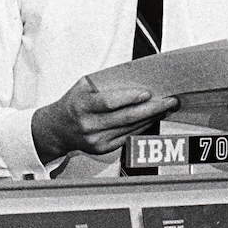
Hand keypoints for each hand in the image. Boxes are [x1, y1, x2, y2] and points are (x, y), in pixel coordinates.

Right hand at [31, 76, 177, 162]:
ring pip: (130, 128)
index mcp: (82, 106)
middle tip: (169, 101)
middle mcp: (89, 125)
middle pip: (126, 117)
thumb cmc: (74, 102)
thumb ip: (105, 82)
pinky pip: (128, 137)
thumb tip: (135, 78)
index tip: (148, 93)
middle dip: (151, 109)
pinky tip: (152, 119)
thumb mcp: (82, 86)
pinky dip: (143, 127)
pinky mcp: (102, 148)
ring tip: (166, 107)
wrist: (58, 129)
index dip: (130, 98)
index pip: (109, 103)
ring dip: (151, 118)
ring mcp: (96, 140)